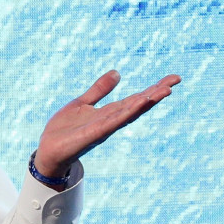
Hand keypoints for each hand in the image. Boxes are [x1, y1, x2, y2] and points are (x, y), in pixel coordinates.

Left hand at [34, 70, 180, 181]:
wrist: (48, 150)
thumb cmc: (64, 130)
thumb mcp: (82, 103)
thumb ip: (99, 90)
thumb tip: (117, 72)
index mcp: (109, 113)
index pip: (135, 99)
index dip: (153, 89)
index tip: (172, 79)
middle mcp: (111, 120)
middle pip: (138, 105)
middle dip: (156, 94)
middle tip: (175, 81)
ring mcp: (104, 127)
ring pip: (130, 113)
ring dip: (147, 102)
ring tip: (164, 90)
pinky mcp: (94, 134)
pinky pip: (113, 122)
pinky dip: (127, 113)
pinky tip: (139, 103)